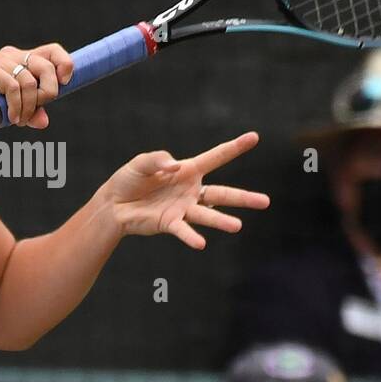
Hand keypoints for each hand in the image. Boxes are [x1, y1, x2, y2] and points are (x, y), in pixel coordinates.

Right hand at [0, 44, 73, 129]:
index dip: (64, 63)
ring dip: (29, 105)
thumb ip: (32, 113)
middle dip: (48, 92)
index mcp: (22, 59)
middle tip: (38, 109)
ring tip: (20, 120)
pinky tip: (12, 118)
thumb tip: (44, 121)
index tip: (65, 82)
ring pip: (29, 79)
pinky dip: (17, 106)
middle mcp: (12, 55)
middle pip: (46, 65)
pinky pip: (13, 87)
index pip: (52, 51)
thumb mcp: (15, 112)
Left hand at [103, 132, 268, 248]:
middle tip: (266, 202)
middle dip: (244, 198)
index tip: (254, 138)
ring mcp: (183, 208)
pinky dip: (191, 236)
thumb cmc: (130, 180)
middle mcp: (191, 190)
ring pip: (207, 215)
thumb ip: (158, 160)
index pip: (216, 157)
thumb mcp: (141, 163)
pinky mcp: (170, 223)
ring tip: (237, 226)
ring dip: (221, 221)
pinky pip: (183, 230)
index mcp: (188, 170)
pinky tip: (201, 243)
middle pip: (222, 194)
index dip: (235, 147)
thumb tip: (175, 167)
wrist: (114, 204)